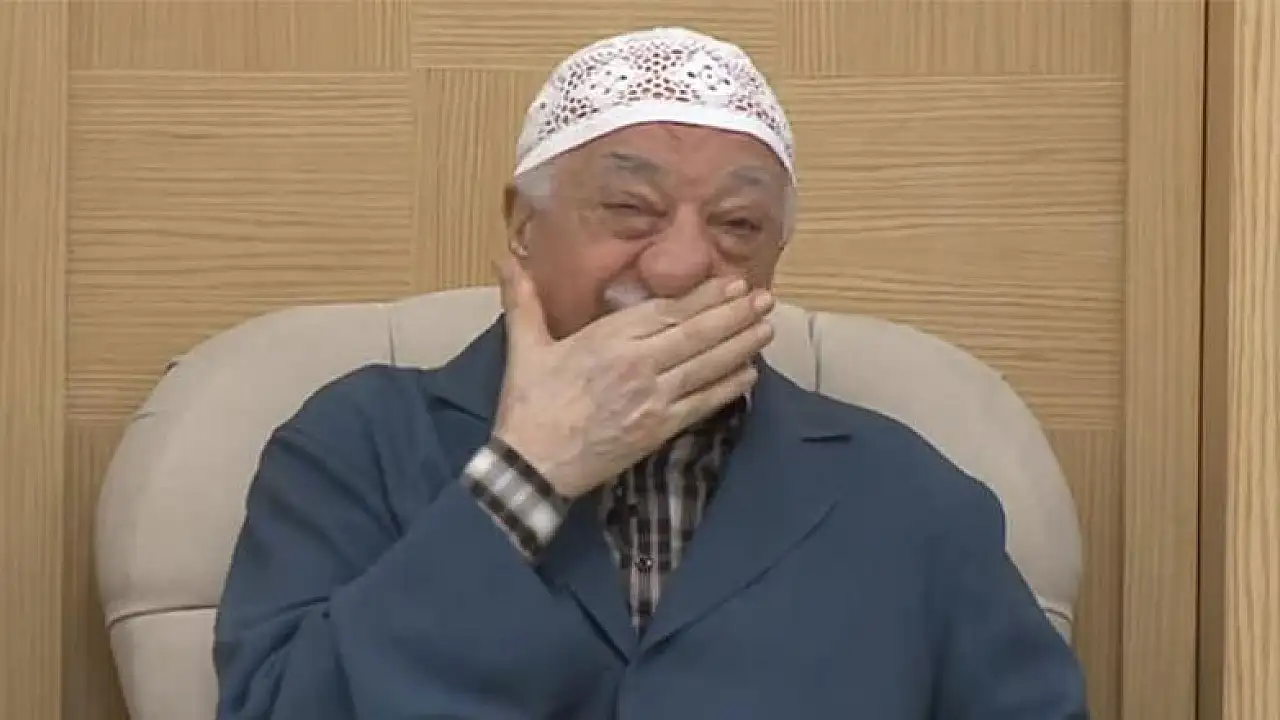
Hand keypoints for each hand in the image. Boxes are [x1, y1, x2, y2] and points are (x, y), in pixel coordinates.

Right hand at [491, 257, 774, 499]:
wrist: (532, 465)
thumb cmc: (529, 404)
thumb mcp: (524, 347)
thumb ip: (523, 300)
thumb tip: (505, 257)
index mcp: (609, 339)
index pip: (668, 311)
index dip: (705, 296)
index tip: (733, 282)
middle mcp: (638, 364)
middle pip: (697, 334)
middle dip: (735, 315)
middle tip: (766, 298)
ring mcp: (653, 398)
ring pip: (707, 366)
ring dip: (741, 346)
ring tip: (767, 328)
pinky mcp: (658, 429)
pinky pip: (702, 404)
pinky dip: (728, 389)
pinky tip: (750, 375)